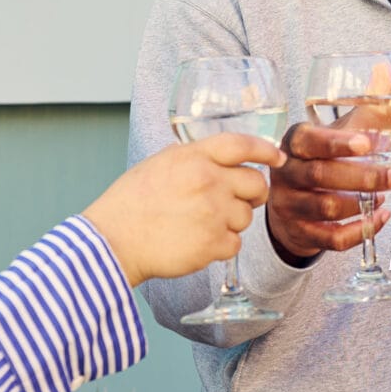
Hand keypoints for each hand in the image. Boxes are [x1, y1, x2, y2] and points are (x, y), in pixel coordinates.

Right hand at [83, 135, 282, 285]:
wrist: (113, 241)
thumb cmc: (130, 204)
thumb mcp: (159, 164)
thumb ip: (192, 158)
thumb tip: (217, 159)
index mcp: (193, 157)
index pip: (242, 145)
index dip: (265, 150)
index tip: (278, 157)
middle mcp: (208, 180)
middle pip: (256, 184)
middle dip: (251, 195)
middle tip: (233, 202)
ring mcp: (213, 212)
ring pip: (246, 217)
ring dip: (230, 223)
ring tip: (199, 225)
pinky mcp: (213, 243)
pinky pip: (235, 244)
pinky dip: (220, 246)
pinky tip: (196, 243)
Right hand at [265, 123, 390, 260]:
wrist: (293, 199)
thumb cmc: (321, 158)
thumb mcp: (338, 131)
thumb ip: (365, 110)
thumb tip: (387, 80)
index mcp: (295, 143)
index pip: (309, 141)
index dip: (337, 143)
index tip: (365, 144)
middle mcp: (287, 173)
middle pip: (320, 175)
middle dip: (362, 177)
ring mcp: (289, 205)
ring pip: (326, 207)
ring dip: (361, 203)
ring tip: (382, 196)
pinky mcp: (300, 232)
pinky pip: (331, 238)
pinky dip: (359, 231)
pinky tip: (377, 218)